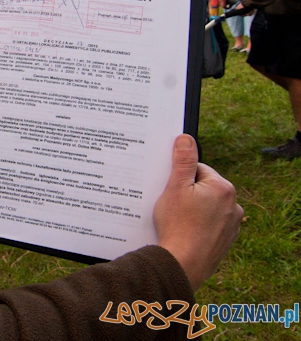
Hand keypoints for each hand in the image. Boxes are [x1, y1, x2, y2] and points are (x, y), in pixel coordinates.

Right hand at [154, 135, 242, 291]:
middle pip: (202, 188)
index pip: (197, 170)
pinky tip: (184, 233)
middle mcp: (234, 205)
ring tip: (177, 222)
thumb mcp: (175, 187)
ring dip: (192, 210)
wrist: (183, 264)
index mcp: (223, 188)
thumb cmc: (178, 225)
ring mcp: (232, 224)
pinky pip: (209, 224)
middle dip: (186, 194)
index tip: (169, 191)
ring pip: (206, 207)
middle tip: (171, 207)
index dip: (179, 178)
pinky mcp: (226, 240)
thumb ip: (182, 161)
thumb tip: (186, 138)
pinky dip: (197, 226)